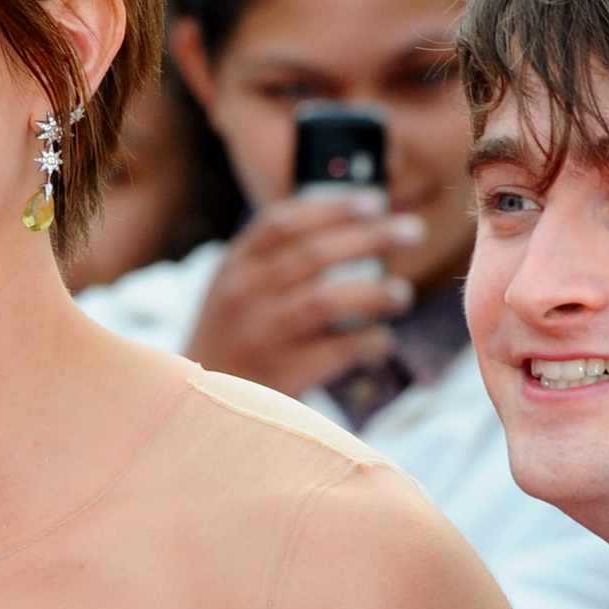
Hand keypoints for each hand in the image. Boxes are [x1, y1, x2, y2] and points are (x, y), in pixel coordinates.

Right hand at [183, 192, 421, 394]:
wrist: (197, 407)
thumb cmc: (232, 342)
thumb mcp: (236, 292)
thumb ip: (276, 260)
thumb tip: (354, 227)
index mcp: (233, 267)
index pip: (282, 223)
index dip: (333, 208)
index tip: (375, 201)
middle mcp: (242, 296)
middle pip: (314, 254)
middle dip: (370, 238)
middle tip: (411, 232)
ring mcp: (259, 336)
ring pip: (325, 301)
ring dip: (374, 293)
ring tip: (401, 295)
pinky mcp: (279, 376)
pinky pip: (336, 351)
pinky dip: (367, 341)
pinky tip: (381, 340)